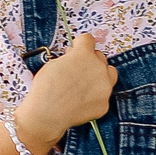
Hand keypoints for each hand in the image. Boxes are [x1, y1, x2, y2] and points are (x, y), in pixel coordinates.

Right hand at [12, 32, 115, 148]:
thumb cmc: (46, 89)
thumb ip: (69, 57)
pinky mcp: (104, 104)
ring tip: (85, 84)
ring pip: (109, 74)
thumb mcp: (53, 64)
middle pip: (100, 57)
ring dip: (99, 75)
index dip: (80, 44)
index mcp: (84, 55)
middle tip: (78, 70)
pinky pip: (104, 94)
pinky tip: (82, 100)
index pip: (88, 39)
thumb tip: (74, 57)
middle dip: (90, 61)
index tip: (77, 48)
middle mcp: (99, 68)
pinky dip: (95, 96)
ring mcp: (104, 87)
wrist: (46, 115)